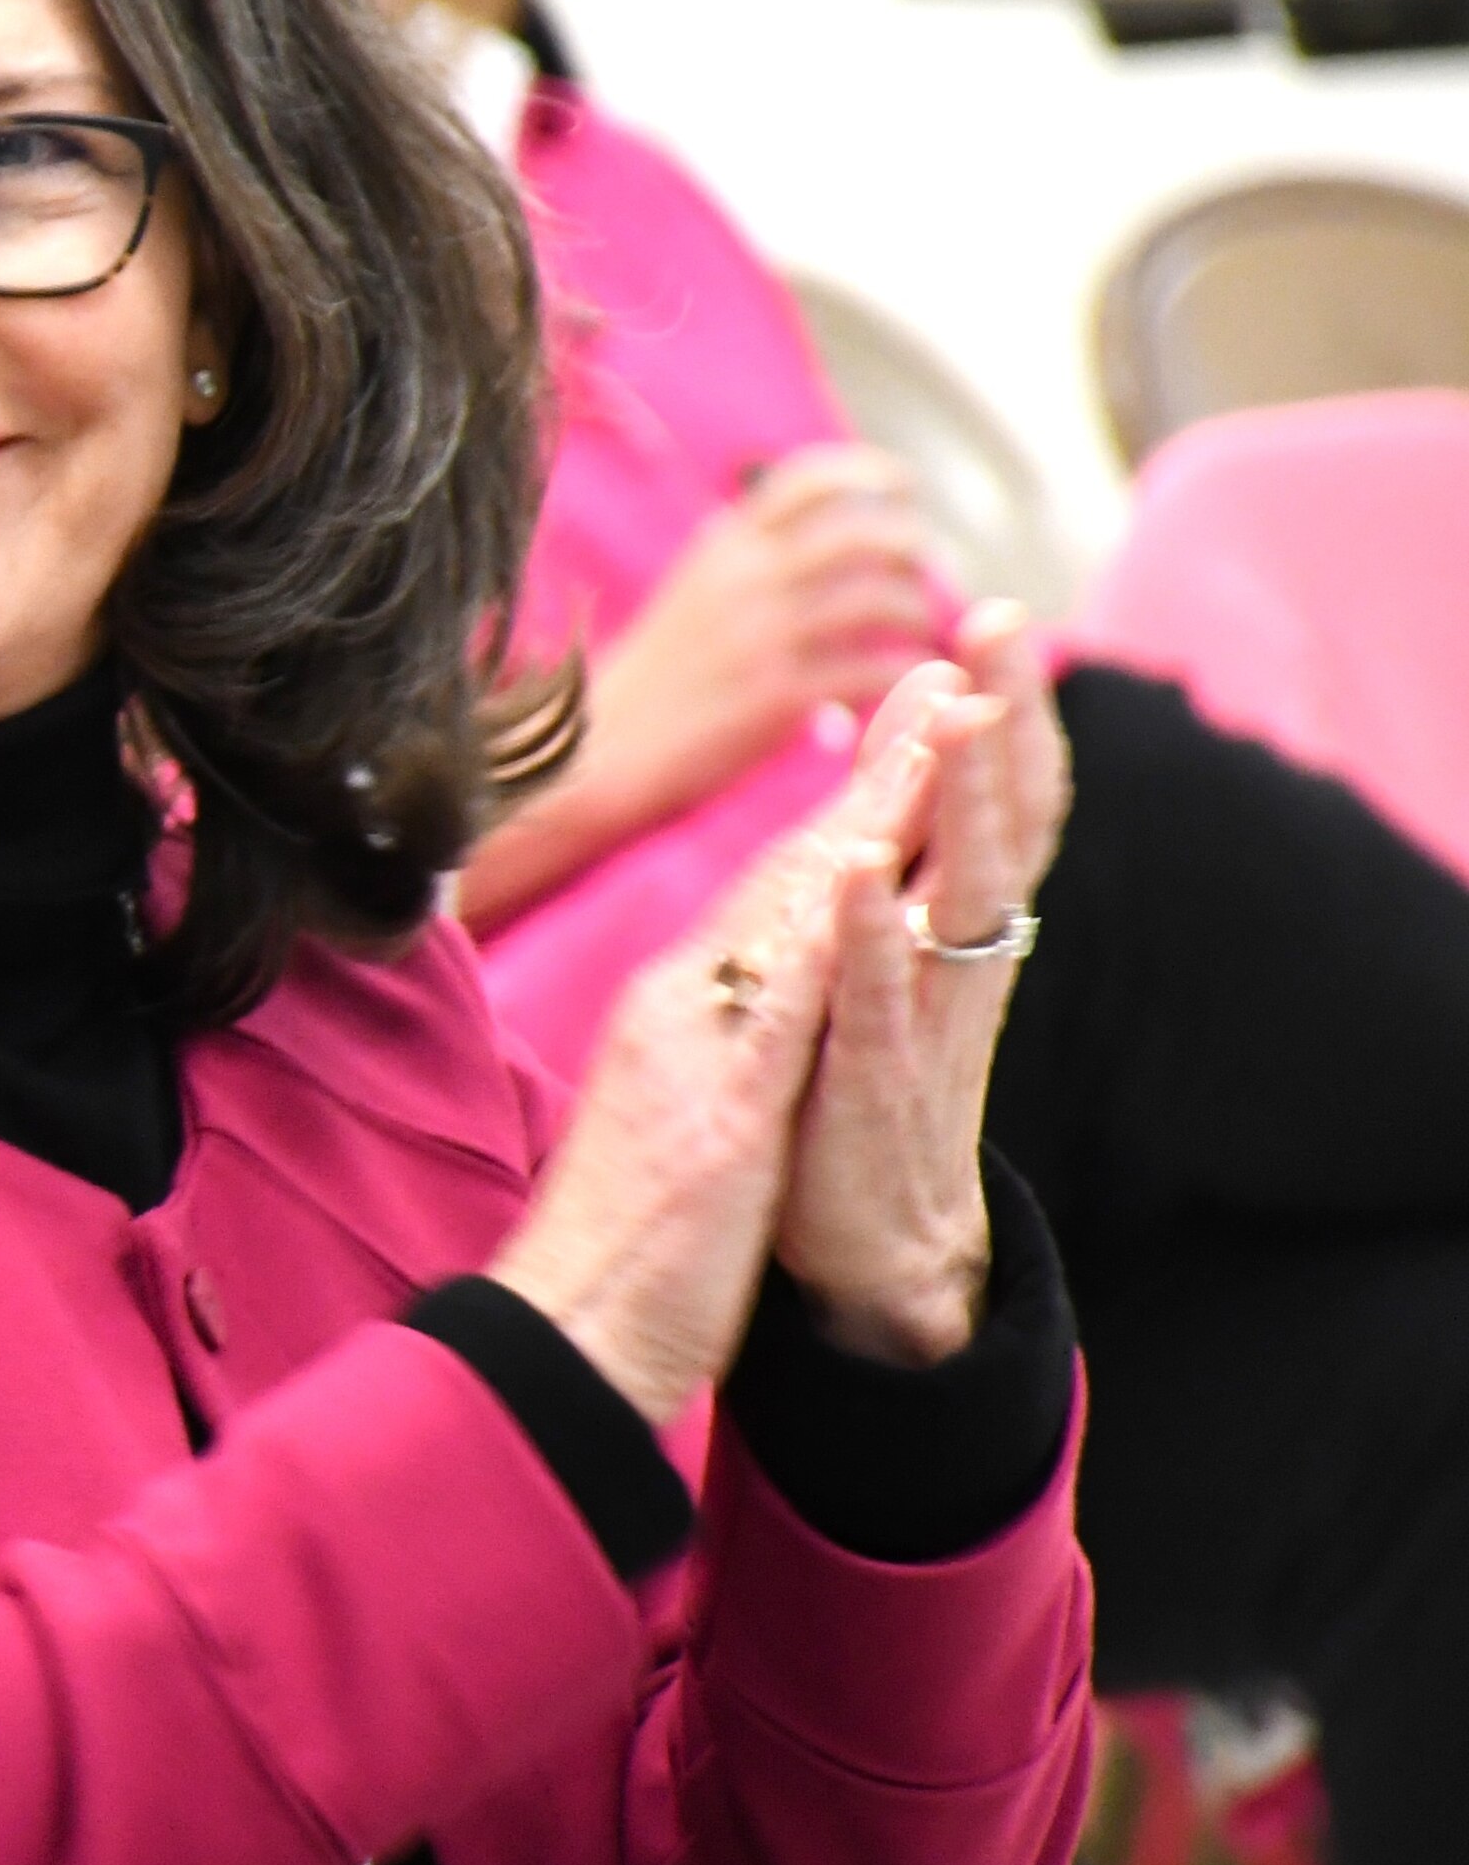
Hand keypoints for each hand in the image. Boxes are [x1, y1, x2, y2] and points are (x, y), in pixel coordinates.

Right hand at [483, 747, 913, 1428]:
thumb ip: (711, 1057)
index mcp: (682, 1017)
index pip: (778, 893)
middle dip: (879, 770)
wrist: (565, 1336)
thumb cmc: (620, 1248)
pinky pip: (775, 1009)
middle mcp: (685, 1011)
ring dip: (867, 809)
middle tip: (951, 672)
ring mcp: (699, 1056)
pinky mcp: (717, 1114)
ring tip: (935, 723)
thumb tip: (736, 1018)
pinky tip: (857, 866)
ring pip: (792, 909)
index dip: (853, 804)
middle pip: (794, 872)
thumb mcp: (679, 1127)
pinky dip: (819, 932)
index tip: (917, 723)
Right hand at [584, 446, 950, 830]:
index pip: (809, 479)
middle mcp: (744, 579)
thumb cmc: (650, 682)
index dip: (871, 474)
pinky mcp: (778, 695)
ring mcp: (762, 636)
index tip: (904, 492)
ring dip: (917, 614)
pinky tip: (905, 685)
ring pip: (880, 598)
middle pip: (864, 530)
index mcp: (722, 547)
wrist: (598, 752)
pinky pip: (874, 670)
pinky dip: (905, 673)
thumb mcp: (689, 596)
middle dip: (911, 547)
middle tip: (923, 574)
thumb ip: (742, 560)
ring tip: (916, 634)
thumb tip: (796, 530)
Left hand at [775, 609, 1071, 1361]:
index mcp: (953, 929)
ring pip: (951, 898)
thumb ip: (904, 867)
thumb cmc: (865, 1087)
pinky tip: (855, 870)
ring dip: (953, 806)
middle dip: (999, 724)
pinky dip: (864, 934)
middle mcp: (954, 963)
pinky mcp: (868, 1088)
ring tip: (959, 714)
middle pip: (990, 827)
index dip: (1003, 714)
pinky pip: (871, 1002)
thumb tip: (917, 760)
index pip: (990, 803)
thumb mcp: (892, 961)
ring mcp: (920, 1023)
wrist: (865, 1249)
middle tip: (1008, 622)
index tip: (1002, 615)